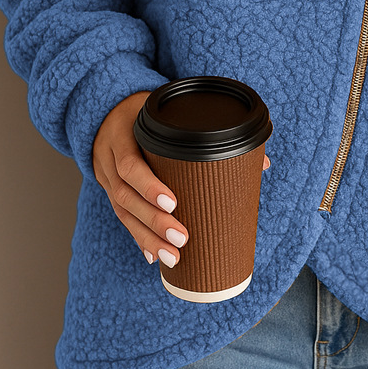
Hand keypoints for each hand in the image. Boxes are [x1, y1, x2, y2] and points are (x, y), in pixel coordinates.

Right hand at [92, 90, 270, 266]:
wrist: (107, 111)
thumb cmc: (150, 112)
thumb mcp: (167, 113)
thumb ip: (209, 133)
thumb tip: (261, 161)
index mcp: (124, 133)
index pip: (131, 163)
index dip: (149, 185)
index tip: (174, 203)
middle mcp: (110, 157)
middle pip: (126, 195)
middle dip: (154, 221)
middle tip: (182, 238)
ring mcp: (106, 176)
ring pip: (122, 212)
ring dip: (147, 237)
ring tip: (172, 256)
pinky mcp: (109, 191)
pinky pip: (121, 218)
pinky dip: (138, 238)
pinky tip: (153, 256)